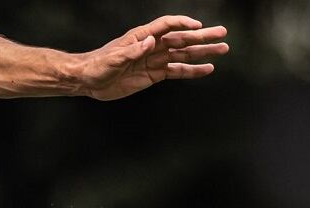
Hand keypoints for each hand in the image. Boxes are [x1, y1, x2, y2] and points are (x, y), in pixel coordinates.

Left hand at [78, 16, 228, 100]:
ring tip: (222, 49)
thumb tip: (150, 43)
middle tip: (221, 33)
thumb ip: (132, 51)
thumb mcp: (113, 58)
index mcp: (142, 36)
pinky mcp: (153, 75)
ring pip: (183, 54)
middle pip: (181, 38)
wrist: (88, 81)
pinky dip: (191, 71)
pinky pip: (176, 71)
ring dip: (202, 52)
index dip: (182, 24)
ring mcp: (154, 60)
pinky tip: (206, 69)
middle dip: (202, 36)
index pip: (167, 25)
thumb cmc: (98, 65)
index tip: (196, 27)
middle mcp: (152, 46)